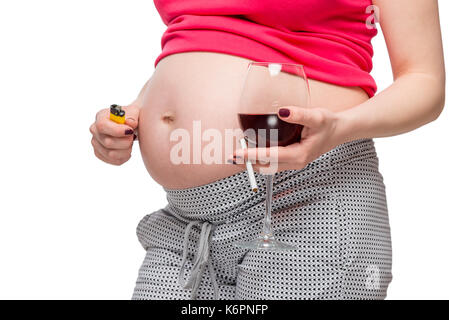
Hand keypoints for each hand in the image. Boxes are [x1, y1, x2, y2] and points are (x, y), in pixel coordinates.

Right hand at [89, 105, 139, 164]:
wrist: (129, 125)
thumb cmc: (130, 117)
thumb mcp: (134, 112)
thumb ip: (132, 117)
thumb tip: (130, 123)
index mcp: (101, 117)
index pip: (102, 126)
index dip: (117, 130)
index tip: (130, 131)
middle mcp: (95, 130)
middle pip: (108, 142)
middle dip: (125, 141)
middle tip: (132, 136)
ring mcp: (96, 143)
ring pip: (112, 154)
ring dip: (126, 150)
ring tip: (130, 142)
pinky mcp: (100, 154)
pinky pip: (115, 161)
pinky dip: (125, 156)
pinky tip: (128, 149)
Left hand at [229, 106, 347, 173]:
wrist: (341, 130)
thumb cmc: (330, 124)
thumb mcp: (316, 116)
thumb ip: (299, 114)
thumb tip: (282, 112)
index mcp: (299, 155)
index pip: (270, 157)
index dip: (251, 156)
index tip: (237, 154)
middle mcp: (295, 162)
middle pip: (266, 166)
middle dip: (248, 162)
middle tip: (231, 156)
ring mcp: (294, 163)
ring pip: (268, 166)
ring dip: (253, 162)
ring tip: (238, 155)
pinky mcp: (293, 159)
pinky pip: (273, 163)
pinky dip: (261, 159)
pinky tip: (253, 151)